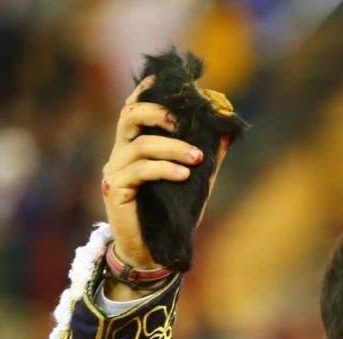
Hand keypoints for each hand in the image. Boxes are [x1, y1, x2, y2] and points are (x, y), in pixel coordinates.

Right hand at [100, 75, 206, 269]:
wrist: (154, 253)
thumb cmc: (171, 215)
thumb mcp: (194, 181)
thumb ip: (208, 154)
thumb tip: (228, 130)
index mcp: (133, 147)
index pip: (133, 110)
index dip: (145, 92)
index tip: (164, 80)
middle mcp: (119, 155)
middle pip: (130, 116)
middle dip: (158, 112)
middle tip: (183, 121)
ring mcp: (114, 172)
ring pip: (142, 145)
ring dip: (173, 148)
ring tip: (197, 158)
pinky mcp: (115, 190)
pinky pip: (141, 171)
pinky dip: (165, 169)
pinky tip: (184, 174)